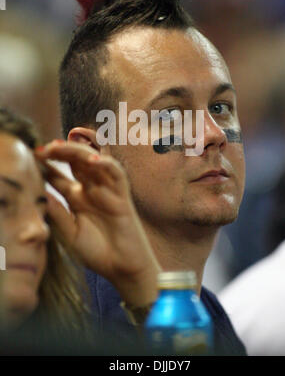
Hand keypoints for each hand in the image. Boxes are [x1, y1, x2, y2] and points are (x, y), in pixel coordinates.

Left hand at [35, 140, 159, 306]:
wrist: (122, 268)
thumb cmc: (96, 252)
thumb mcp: (69, 233)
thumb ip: (57, 213)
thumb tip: (38, 193)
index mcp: (76, 198)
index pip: (59, 175)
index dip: (46, 165)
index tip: (30, 156)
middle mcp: (90, 189)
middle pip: (74, 162)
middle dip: (59, 152)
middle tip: (43, 148)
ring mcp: (107, 190)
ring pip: (93, 161)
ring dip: (77, 151)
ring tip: (59, 146)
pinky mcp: (122, 194)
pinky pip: (116, 173)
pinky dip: (106, 163)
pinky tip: (92, 159)